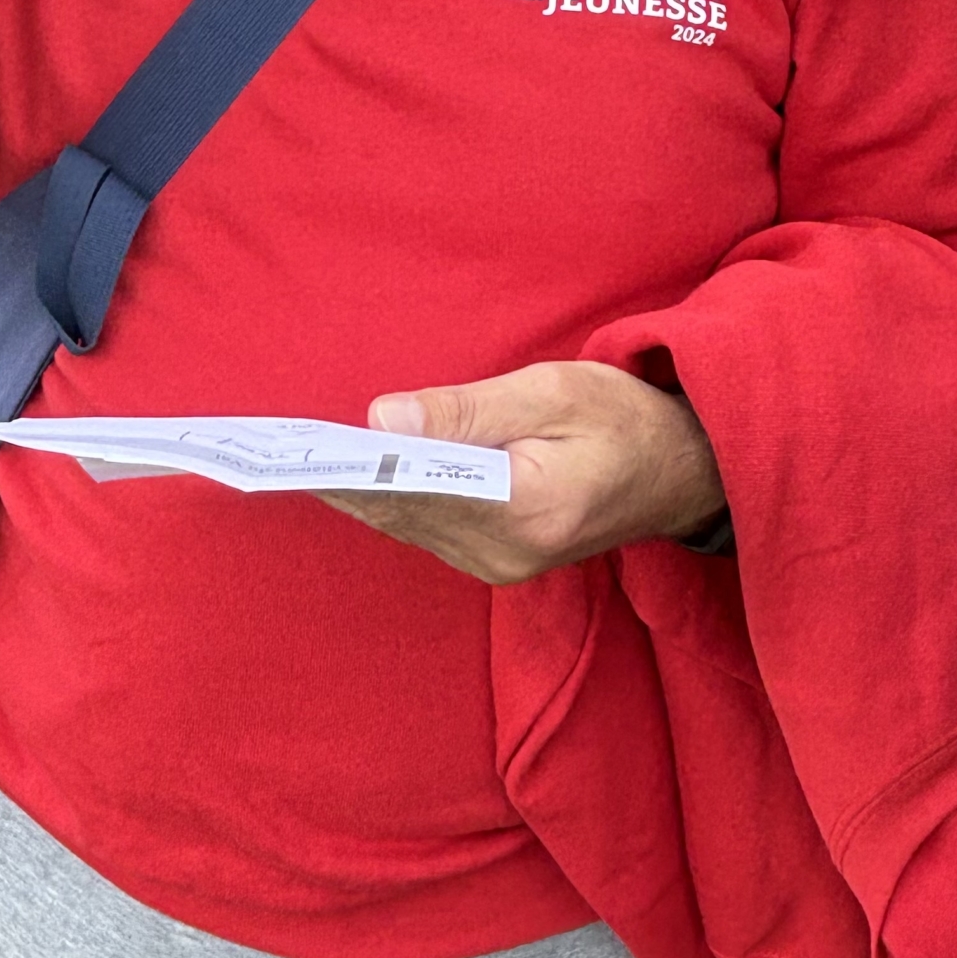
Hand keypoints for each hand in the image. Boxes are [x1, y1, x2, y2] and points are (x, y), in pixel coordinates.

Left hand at [317, 361, 724, 584]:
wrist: (685, 471)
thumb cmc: (625, 417)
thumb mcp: (554, 391)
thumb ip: (467, 410)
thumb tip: (383, 419)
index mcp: (525, 511)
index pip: (416, 489)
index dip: (355, 466)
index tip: (299, 448)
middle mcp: (506, 554)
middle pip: (401, 511)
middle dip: (341, 476)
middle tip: (271, 449)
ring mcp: (500, 566)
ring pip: (407, 523)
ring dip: (357, 489)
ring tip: (294, 456)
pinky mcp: (497, 561)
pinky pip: (425, 528)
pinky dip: (388, 498)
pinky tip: (350, 472)